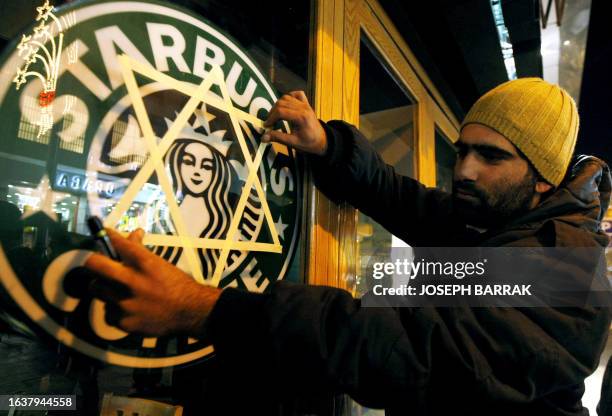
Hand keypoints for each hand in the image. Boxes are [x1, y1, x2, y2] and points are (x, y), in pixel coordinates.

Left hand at [84, 228, 220, 336]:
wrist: (190, 312)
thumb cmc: (176, 284)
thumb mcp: (160, 264)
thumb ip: (141, 251)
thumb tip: (135, 233)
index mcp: (143, 263)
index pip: (116, 243)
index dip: (107, 236)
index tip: (104, 234)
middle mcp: (130, 281)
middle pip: (93, 265)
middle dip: (91, 260)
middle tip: (95, 262)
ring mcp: (125, 303)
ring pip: (97, 290)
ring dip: (104, 287)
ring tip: (116, 289)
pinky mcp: (123, 322)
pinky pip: (107, 312)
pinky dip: (114, 309)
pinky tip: (125, 308)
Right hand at [263, 91, 327, 155]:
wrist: (322, 141)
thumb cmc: (309, 143)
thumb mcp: (293, 142)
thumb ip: (278, 138)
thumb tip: (263, 137)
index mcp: (301, 117)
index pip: (281, 112)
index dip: (271, 118)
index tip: (266, 126)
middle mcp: (303, 108)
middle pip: (281, 103)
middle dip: (272, 112)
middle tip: (270, 123)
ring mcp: (305, 104)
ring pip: (286, 97)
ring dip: (278, 105)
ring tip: (275, 116)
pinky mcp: (306, 103)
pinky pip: (297, 94)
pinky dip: (289, 97)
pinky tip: (285, 105)